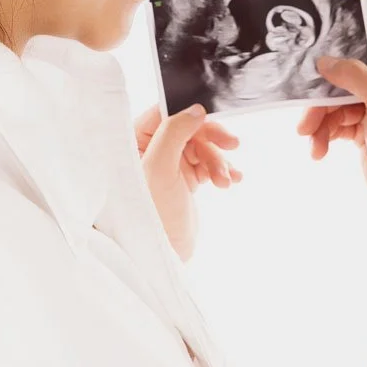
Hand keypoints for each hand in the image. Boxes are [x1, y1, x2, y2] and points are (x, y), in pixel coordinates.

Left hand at [135, 105, 240, 260]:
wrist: (160, 257)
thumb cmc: (150, 214)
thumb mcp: (159, 167)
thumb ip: (174, 132)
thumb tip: (196, 110)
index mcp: (133, 141)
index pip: (165, 113)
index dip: (193, 116)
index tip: (214, 124)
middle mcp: (148, 150)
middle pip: (189, 129)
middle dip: (212, 141)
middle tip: (233, 146)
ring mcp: (167, 165)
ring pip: (201, 147)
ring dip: (218, 160)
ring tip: (226, 180)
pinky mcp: (182, 181)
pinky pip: (206, 164)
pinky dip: (220, 170)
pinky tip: (231, 180)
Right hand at [298, 40, 366, 214]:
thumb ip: (355, 77)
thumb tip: (325, 61)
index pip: (366, 50)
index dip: (339, 56)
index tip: (312, 65)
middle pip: (345, 79)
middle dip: (323, 100)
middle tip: (306, 116)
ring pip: (336, 104)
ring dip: (320, 121)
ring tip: (312, 139)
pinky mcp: (366, 131)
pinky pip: (337, 124)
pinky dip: (325, 134)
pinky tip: (319, 149)